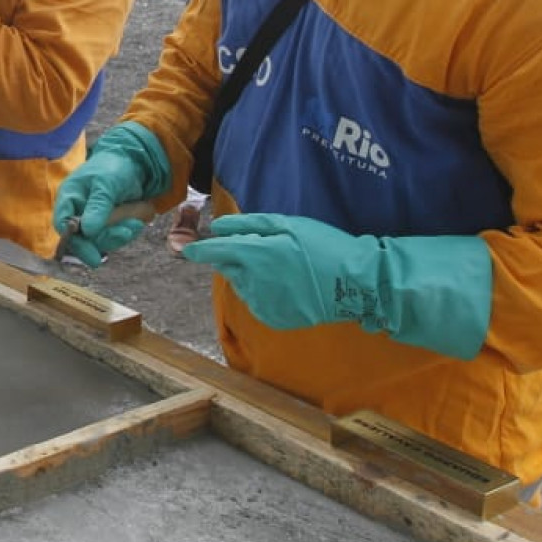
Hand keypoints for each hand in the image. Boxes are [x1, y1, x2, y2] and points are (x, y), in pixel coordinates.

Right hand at [50, 123, 170, 265]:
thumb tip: (88, 231)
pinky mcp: (106, 223)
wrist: (135, 163)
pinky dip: (124, 233)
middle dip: (105, 238)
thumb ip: (97, 207)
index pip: (62, 223)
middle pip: (82, 237)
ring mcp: (92, 218)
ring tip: (135, 224)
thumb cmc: (114, 167)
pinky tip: (136, 224)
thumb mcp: (106, 185)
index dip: (73, 241)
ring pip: (98, 240)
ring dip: (118, 235)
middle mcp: (77, 210)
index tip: (92, 255)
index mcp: (70, 197)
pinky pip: (111, 237)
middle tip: (125, 233)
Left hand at [180, 213, 491, 358]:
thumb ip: (249, 225)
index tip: (186, 249)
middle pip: (229, 267)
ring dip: (251, 275)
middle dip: (237, 258)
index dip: (198, 250)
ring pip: (242, 284)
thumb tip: (217, 227)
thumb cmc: (323, 245)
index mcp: (256, 254)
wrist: (355, 282)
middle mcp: (254, 281)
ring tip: (283, 268)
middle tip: (267, 251)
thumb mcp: (287, 224)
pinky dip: (264, 292)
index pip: (215, 252)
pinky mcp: (273, 318)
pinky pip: (257, 301)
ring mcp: (263, 303)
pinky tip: (289, 285)